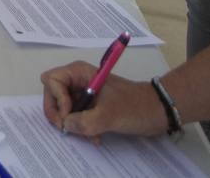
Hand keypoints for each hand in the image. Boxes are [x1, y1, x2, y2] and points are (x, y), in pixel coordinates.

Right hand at [40, 62, 168, 140]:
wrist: (158, 111)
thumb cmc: (135, 106)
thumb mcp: (109, 114)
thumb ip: (84, 121)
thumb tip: (65, 125)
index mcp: (80, 72)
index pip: (51, 80)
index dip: (56, 99)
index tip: (69, 115)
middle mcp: (78, 80)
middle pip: (53, 95)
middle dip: (60, 114)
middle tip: (70, 129)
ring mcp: (84, 93)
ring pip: (64, 108)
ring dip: (72, 124)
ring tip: (89, 135)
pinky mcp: (91, 105)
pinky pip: (76, 116)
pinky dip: (81, 128)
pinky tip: (94, 137)